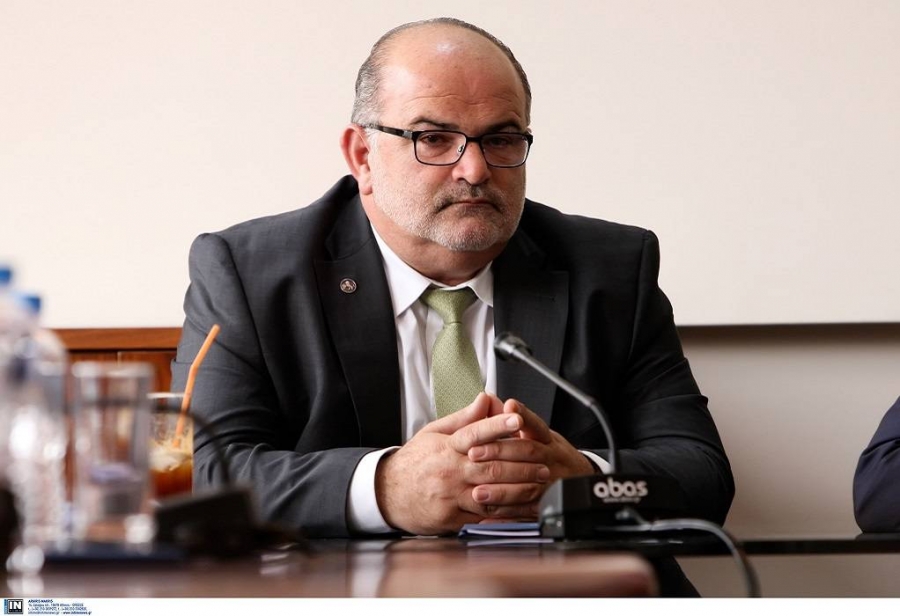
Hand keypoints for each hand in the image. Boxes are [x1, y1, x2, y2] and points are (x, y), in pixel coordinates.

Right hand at [374, 393, 550, 535]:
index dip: (497, 424)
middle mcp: (450, 471)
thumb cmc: (415, 462)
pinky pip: (485, 516)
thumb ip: (464, 418)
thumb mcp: (434, 433)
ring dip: (519, 488)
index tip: (517, 417)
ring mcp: (452, 496)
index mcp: (446, 447)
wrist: (388, 493)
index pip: (474, 432)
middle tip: (543, 460)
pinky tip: (524, 508)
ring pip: (491, 493)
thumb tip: (486, 399)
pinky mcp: (453, 517)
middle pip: (490, 465)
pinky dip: (507, 513)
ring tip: (540, 483)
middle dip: (520, 463)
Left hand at [467, 398, 594, 513]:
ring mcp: (552, 482)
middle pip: (529, 452)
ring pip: (529, 485)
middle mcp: (552, 458)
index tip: (504, 410)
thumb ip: (511, 418)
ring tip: (477, 492)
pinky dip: (508, 515)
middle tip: (473, 454)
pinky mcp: (548, 504)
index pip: (535, 424)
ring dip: (502, 490)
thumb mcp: (536, 431)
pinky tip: (489, 515)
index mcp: (547, 438)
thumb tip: (488, 399)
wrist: (579, 477)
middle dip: (500, 452)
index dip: (521, 416)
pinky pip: (528, 512)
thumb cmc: (549, 451)